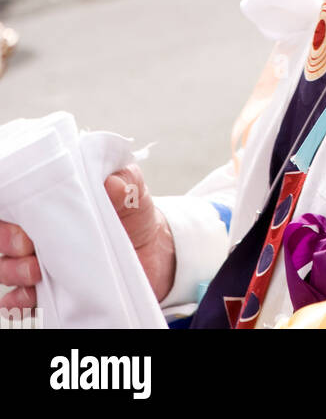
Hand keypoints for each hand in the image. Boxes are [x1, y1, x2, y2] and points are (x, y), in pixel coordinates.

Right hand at [0, 163, 176, 309]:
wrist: (153, 250)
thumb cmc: (133, 213)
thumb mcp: (133, 190)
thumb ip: (124, 183)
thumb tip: (112, 185)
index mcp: (56, 203)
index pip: (19, 203)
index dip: (14, 210)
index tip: (26, 218)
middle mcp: (43, 233)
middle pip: (6, 237)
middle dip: (9, 241)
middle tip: (28, 245)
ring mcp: (45, 263)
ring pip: (9, 268)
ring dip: (14, 271)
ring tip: (35, 272)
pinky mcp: (53, 291)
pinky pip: (22, 299)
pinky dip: (18, 301)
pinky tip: (27, 298)